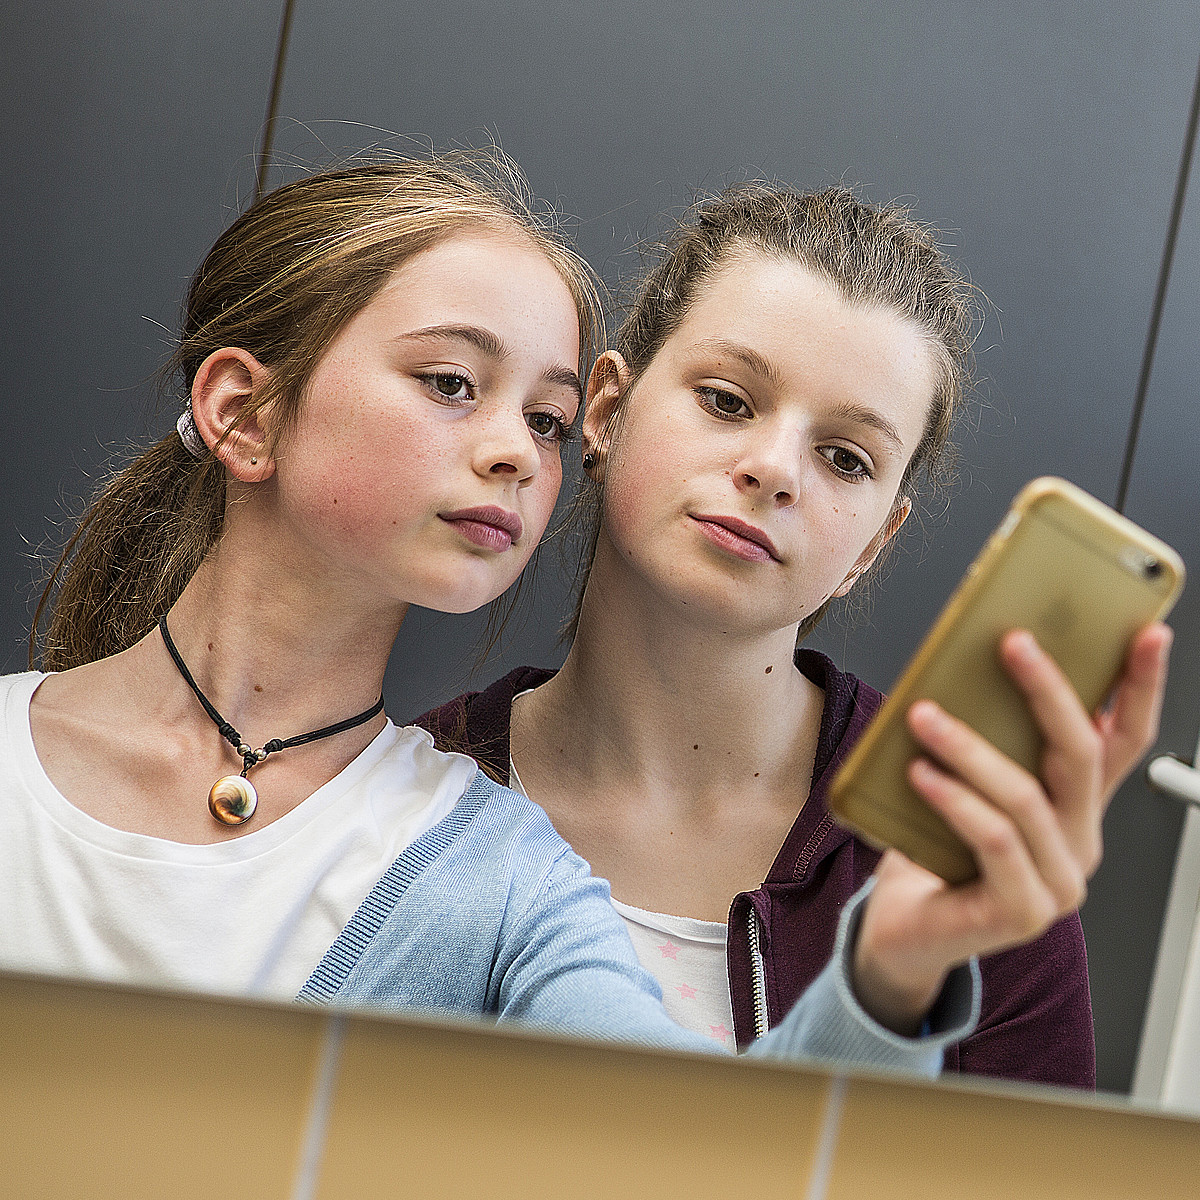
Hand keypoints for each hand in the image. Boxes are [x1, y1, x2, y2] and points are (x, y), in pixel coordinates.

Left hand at [851, 622, 1172, 1034]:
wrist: (904, 932)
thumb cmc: (933, 850)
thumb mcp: (967, 783)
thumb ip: (987, 741)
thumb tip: (968, 667)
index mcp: (1076, 808)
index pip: (1123, 740)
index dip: (1140, 688)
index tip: (1147, 634)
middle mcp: (1079, 842)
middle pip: (1081, 756)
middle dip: (1050, 693)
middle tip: (1013, 645)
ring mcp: (1058, 883)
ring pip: (1027, 797)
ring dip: (971, 748)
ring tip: (925, 716)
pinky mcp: (1023, 912)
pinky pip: (993, 840)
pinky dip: (954, 800)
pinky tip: (921, 773)